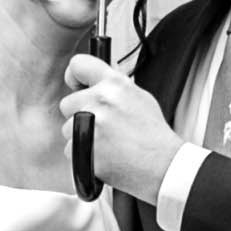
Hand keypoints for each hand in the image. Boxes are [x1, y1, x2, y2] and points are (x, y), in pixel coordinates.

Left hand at [63, 52, 192, 200]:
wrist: (163, 166)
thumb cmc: (153, 135)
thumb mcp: (139, 98)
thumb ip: (113, 87)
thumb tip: (91, 83)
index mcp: (115, 84)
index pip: (78, 64)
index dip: (74, 76)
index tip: (77, 86)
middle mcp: (101, 100)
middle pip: (67, 103)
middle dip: (78, 115)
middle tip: (103, 127)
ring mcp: (91, 125)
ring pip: (67, 129)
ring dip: (81, 137)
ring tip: (108, 143)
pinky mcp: (84, 149)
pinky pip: (70, 150)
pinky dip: (82, 156)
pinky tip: (104, 157)